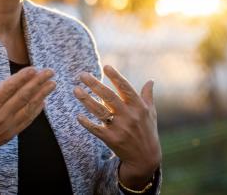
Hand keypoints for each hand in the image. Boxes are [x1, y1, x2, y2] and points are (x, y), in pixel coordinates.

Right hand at [0, 67, 55, 184]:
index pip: (8, 88)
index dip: (21, 78)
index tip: (33, 69)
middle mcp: (0, 115)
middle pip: (23, 95)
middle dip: (38, 82)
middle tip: (50, 72)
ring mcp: (7, 125)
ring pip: (28, 107)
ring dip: (41, 95)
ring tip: (52, 84)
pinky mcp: (10, 134)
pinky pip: (26, 121)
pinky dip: (36, 111)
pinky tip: (43, 103)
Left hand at [73, 65, 160, 190]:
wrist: (145, 158)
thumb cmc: (147, 131)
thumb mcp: (150, 113)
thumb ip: (147, 96)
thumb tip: (151, 80)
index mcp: (139, 107)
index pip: (126, 88)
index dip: (116, 77)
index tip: (106, 66)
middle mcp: (129, 116)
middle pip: (109, 97)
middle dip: (95, 84)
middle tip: (82, 74)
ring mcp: (120, 128)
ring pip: (100, 111)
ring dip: (86, 100)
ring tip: (76, 90)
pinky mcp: (111, 139)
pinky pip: (96, 129)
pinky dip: (87, 123)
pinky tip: (78, 116)